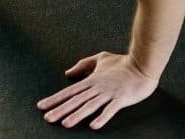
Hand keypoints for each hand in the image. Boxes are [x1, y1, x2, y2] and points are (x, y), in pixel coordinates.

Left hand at [37, 51, 158, 129]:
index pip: (70, 91)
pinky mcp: (121, 99)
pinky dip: (102, 117)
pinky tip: (93, 125)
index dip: (55, 99)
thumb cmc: (123, 62)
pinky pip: (110, 110)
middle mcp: (98, 87)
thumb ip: (83, 65)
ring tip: (65, 124)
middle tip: (47, 118)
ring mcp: (109, 93)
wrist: (143, 64)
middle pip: (76, 100)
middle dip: (61, 110)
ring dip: (77, 115)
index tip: (42, 106)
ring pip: (90, 106)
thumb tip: (67, 72)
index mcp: (92, 80)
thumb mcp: (100, 59)